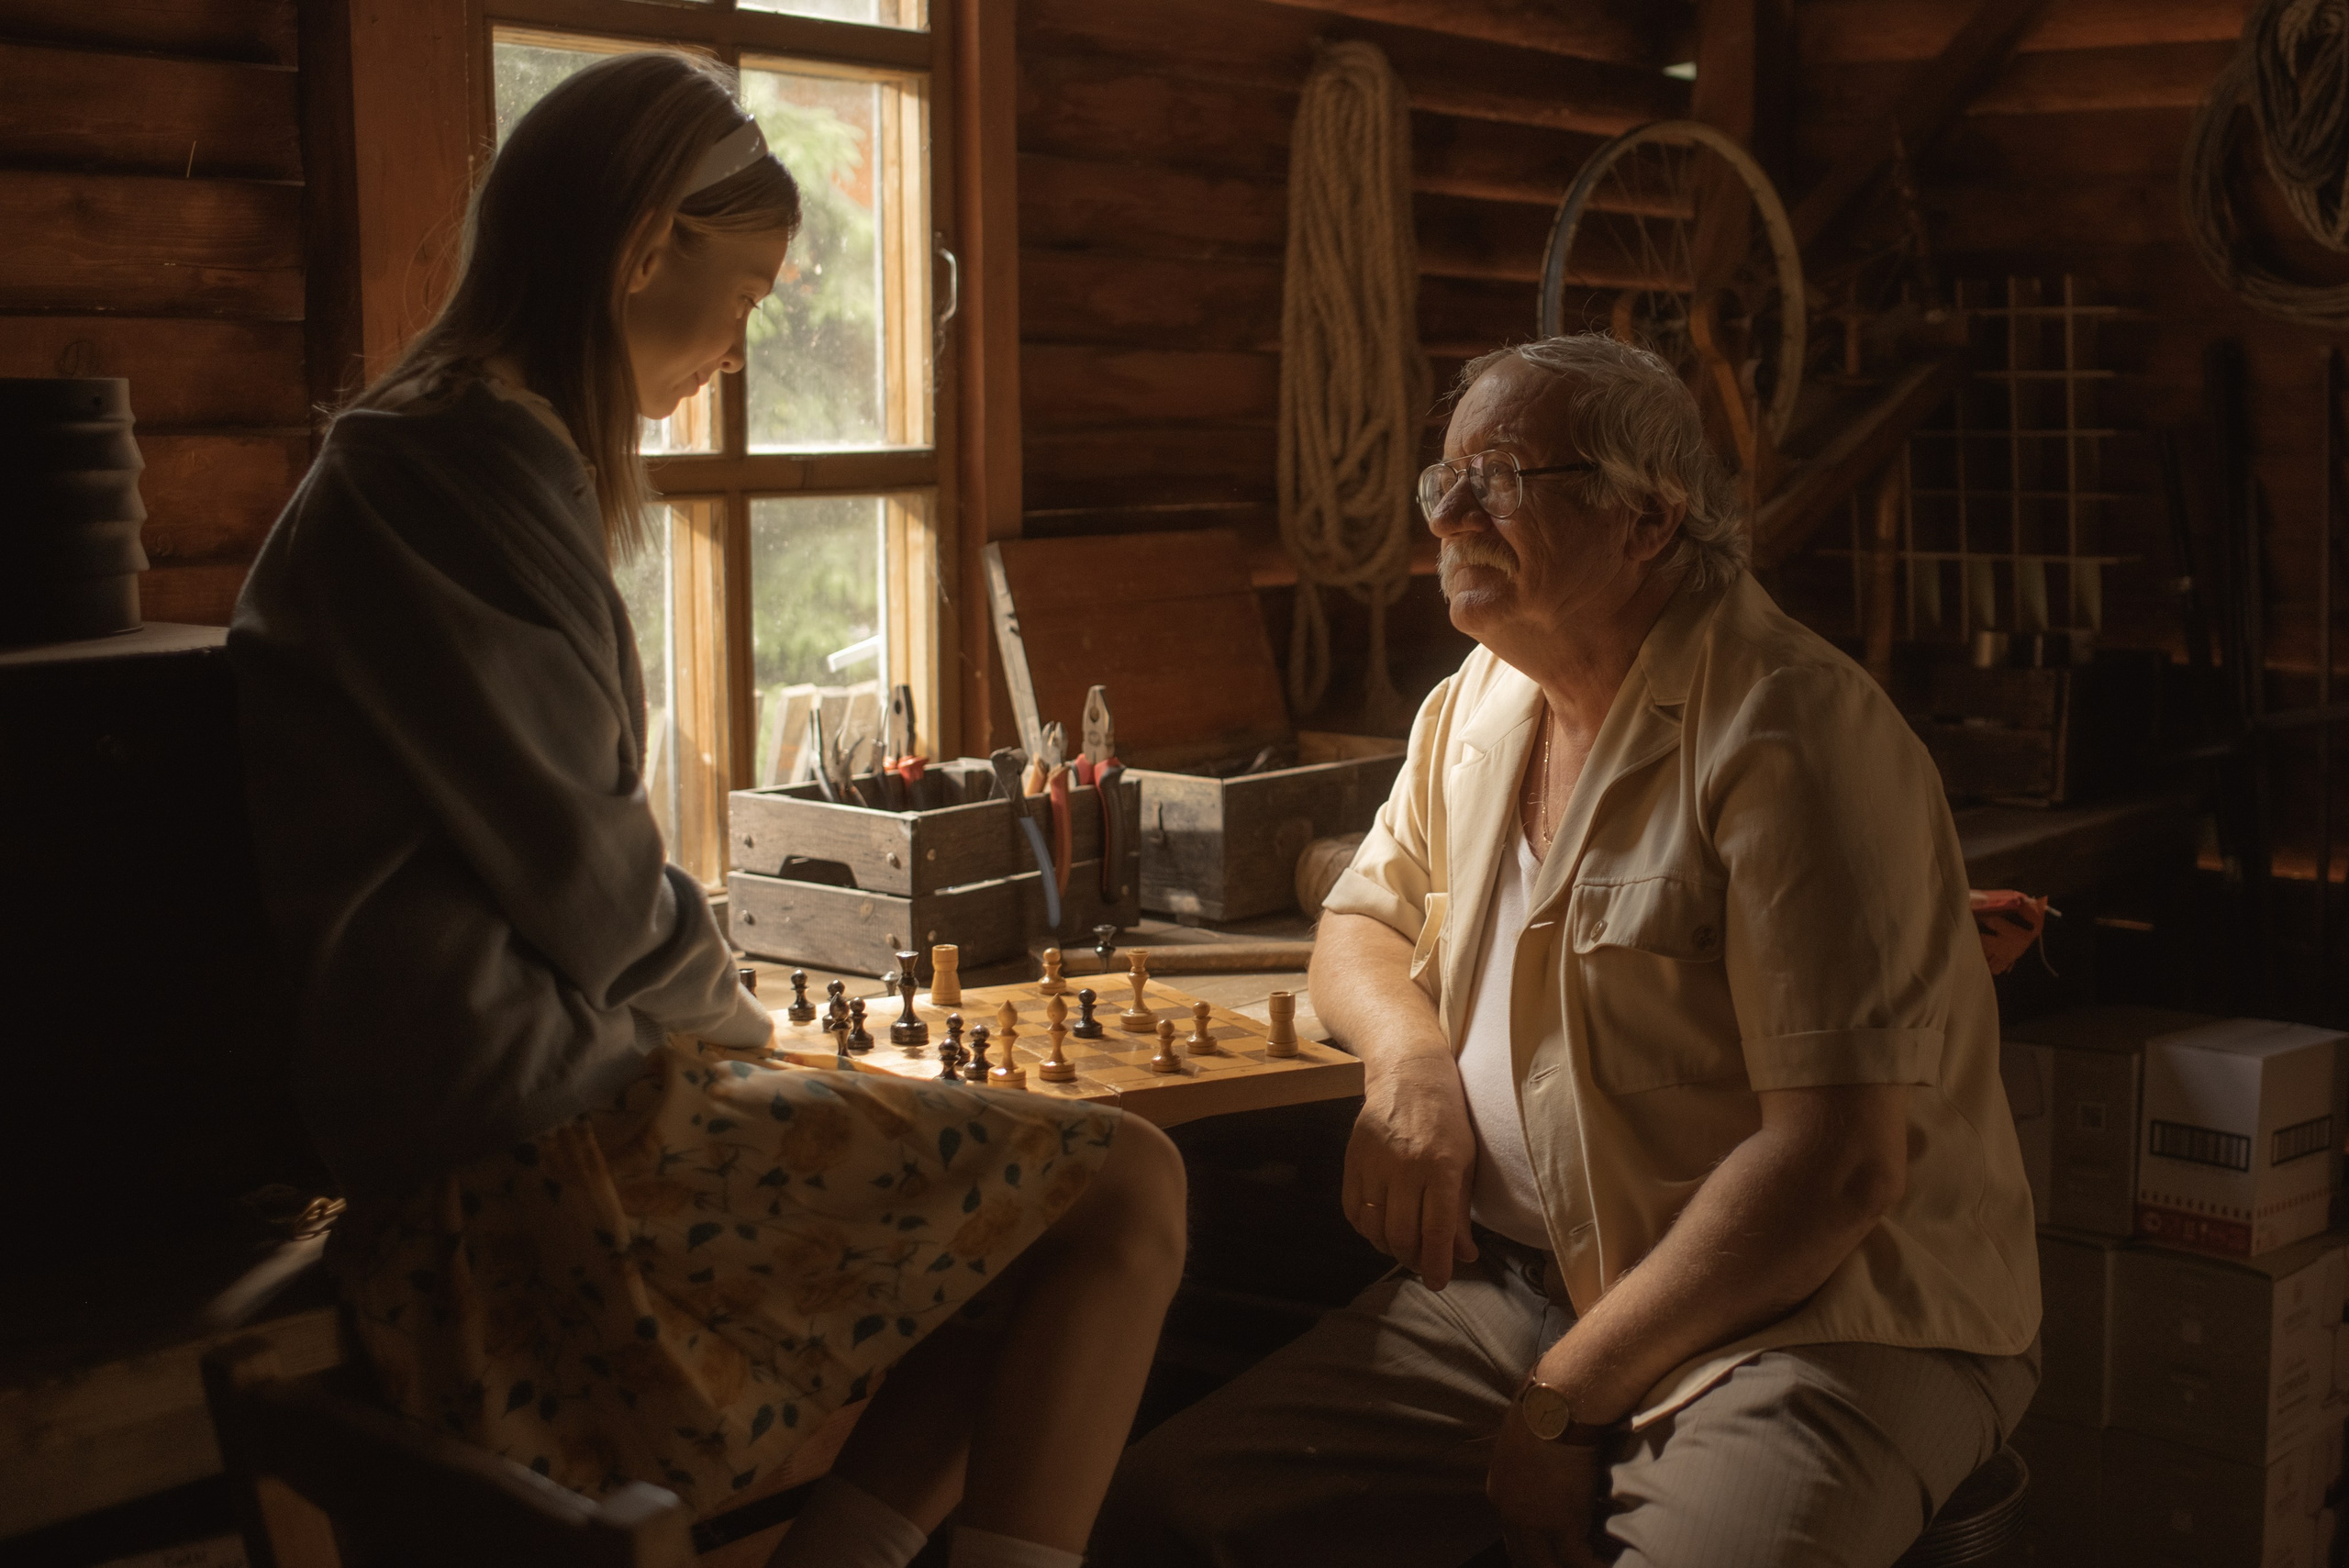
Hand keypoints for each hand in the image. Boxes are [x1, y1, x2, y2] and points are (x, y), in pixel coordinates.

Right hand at [1342, 1052, 1478, 1287]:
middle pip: (1401, 1234)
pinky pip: (1352, 1209)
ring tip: (1403, 1247)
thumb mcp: (1465, 1162)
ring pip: (1374, 1227)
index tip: (1439, 1283)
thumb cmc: (1448, 1120)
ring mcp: (1374, 1162)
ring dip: (1388, 1247)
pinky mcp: (1352, 1159)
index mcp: (1440, 1167)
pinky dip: (1365, 1228)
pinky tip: (1379, 1228)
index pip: (1436, 1229)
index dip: (1437, 1264)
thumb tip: (1463, 1256)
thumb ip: (1460, 1210)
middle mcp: (1405, 1167)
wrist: (1409, 1076)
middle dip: (1413, 1260)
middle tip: (1423, 1264)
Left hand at [1488, 1402, 1606, 1567]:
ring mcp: (1535, 1523)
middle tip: (1565, 1565)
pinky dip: (1592, 1565)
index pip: (1512, 1537)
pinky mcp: (1563, 1524)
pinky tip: (1605, 1565)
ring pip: (1550, 1565)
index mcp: (1500, 1493)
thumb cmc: (1543, 1410)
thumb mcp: (1523, 1442)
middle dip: (1546, 1564)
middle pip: (1526, 1558)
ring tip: (1587, 1565)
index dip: (1530, 1552)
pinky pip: (1579, 1561)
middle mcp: (1511, 1514)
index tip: (1546, 1557)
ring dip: (1568, 1566)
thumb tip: (1546, 1462)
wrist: (1556, 1405)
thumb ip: (1528, 1464)